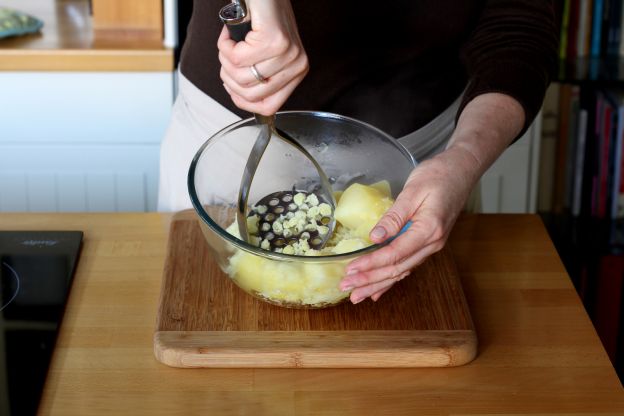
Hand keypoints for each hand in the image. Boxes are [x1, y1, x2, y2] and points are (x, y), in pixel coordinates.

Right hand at [217, 0, 307, 114]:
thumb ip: (261, 76)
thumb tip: (241, 96)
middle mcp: (296, 64)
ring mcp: (286, 53)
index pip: (268, 107)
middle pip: (250, 94)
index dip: (243, 102)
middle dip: (228, 78)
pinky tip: (229, 35)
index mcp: (297, 71)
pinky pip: (236, 58)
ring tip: (227, 45)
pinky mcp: (272, 40)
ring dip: (224, 60)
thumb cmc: (265, 17)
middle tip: (226, 59)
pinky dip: (224, 46)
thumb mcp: (269, 54)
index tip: (232, 89)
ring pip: (240, 76)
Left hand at [338, 147, 476, 303]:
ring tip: (357, 295)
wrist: (461, 170)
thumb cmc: (439, 175)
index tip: (351, 269)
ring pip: (402, 271)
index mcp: (429, 230)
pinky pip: (407, 265)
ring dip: (378, 284)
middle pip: (397, 269)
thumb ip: (394, 216)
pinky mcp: (427, 243)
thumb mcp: (413, 191)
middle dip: (370, 280)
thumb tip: (375, 237)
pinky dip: (391, 279)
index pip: (395, 254)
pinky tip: (378, 290)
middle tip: (347, 288)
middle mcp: (432, 244)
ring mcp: (431, 245)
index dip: (371, 264)